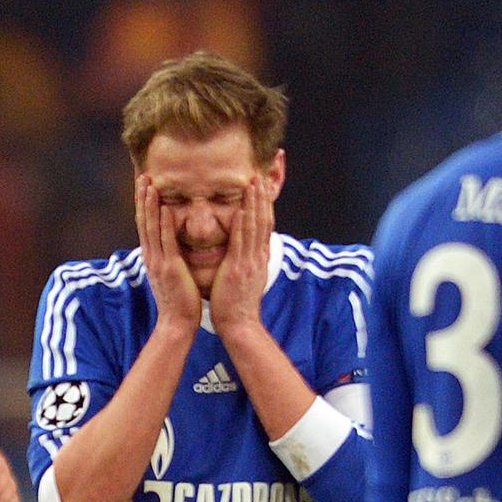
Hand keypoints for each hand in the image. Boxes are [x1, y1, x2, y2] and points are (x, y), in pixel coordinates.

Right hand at [136, 174, 200, 331]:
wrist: (177, 323)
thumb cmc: (179, 301)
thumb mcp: (171, 274)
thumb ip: (170, 258)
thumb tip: (171, 248)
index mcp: (152, 257)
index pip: (146, 225)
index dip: (143, 204)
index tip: (143, 186)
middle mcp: (151, 256)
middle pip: (143, 221)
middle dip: (142, 198)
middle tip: (141, 176)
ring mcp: (158, 261)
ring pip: (151, 227)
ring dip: (150, 204)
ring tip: (149, 184)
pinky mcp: (169, 268)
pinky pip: (166, 242)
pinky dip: (165, 224)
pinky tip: (166, 208)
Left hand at [210, 176, 271, 334]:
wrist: (239, 325)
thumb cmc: (237, 304)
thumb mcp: (246, 277)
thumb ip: (246, 261)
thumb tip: (245, 250)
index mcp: (258, 258)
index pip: (264, 225)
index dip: (264, 205)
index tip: (261, 187)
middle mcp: (258, 257)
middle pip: (264, 220)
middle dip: (262, 198)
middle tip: (260, 176)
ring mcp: (250, 262)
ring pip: (255, 227)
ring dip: (254, 204)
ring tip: (253, 184)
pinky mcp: (239, 269)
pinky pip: (242, 244)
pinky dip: (243, 226)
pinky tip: (242, 210)